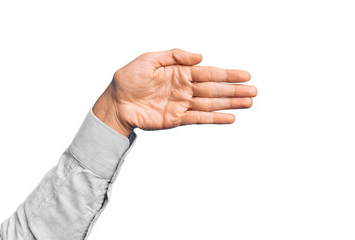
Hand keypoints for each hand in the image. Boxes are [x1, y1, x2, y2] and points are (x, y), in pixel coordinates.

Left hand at [93, 48, 256, 136]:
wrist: (116, 102)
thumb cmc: (129, 79)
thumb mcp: (150, 59)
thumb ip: (175, 55)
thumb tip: (199, 56)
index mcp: (180, 72)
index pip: (209, 73)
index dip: (228, 74)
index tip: (244, 75)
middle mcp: (184, 88)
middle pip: (214, 89)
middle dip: (234, 90)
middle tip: (253, 91)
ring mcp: (182, 104)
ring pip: (211, 104)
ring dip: (230, 104)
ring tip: (247, 103)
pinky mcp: (177, 119)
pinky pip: (199, 118)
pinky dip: (214, 119)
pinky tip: (229, 118)